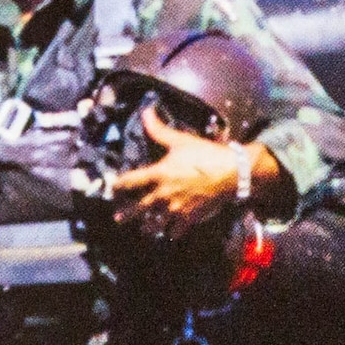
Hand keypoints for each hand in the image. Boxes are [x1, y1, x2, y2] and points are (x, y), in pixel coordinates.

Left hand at [113, 107, 249, 241]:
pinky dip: (172, 233)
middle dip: (127, 214)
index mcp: (160, 174)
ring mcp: (176, 208)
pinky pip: (177, 230)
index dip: (119, 184)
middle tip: (118, 219)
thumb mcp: (181, 140)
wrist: (231, 173)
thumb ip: (160, 129)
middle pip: (140, 207)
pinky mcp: (190, 217)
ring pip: (156, 223)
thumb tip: (145, 111)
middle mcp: (164, 194)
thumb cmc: (205, 154)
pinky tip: (170, 234)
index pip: (132, 180)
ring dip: (149, 227)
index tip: (113, 187)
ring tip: (144, 229)